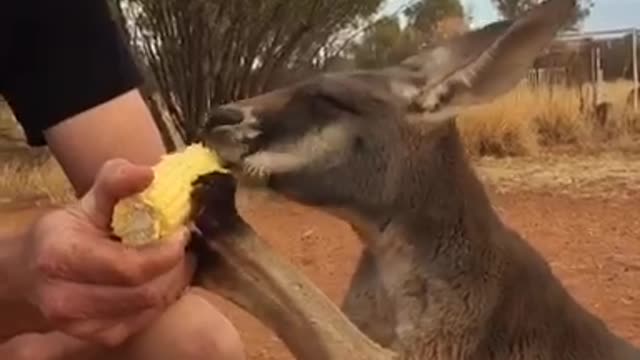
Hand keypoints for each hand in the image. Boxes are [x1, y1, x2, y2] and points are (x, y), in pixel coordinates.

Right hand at [10, 159, 194, 346]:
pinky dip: (161, 300)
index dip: (166, 251)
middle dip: (174, 267)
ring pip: (148, 309)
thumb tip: (148, 173)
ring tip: (177, 260)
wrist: (35, 270)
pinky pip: (143, 322)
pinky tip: (162, 279)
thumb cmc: (70, 230)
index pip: (130, 267)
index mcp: (60, 257)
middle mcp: (64, 299)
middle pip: (144, 292)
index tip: (182, 232)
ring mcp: (79, 325)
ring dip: (172, 282)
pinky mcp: (96, 337)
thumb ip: (116, 181)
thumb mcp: (90, 199)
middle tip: (184, 246)